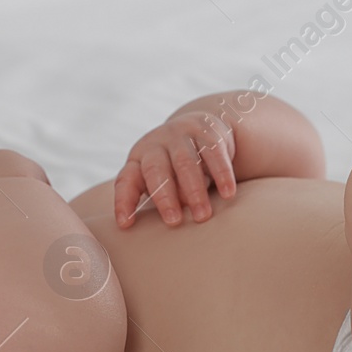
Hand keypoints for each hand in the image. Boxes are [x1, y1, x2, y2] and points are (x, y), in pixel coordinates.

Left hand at [114, 111, 236, 227]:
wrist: (202, 126)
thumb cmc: (176, 167)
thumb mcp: (163, 179)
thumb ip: (162, 198)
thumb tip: (169, 225)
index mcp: (139, 158)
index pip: (126, 180)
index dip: (124, 201)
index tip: (126, 224)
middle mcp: (157, 144)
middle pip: (156, 171)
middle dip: (164, 198)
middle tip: (174, 222)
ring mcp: (181, 135)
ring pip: (185, 163)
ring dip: (194, 191)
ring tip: (202, 216)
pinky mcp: (207, 132)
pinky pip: (214, 154)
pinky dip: (221, 175)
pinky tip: (227, 194)